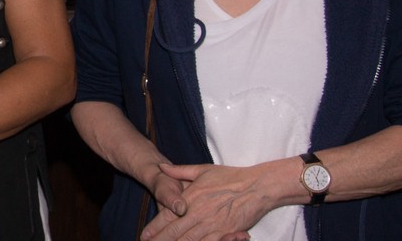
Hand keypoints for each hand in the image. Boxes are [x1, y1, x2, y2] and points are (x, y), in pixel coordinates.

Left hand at [140, 163, 264, 240]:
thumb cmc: (230, 177)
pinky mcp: (225, 234)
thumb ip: (179, 171)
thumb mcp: (202, 170)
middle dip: (161, 240)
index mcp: (191, 198)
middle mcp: (199, 213)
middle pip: (175, 233)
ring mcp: (212, 225)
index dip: (155, 228)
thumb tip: (162, 167)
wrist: (257, 187)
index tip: (144, 235)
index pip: (168, 216)